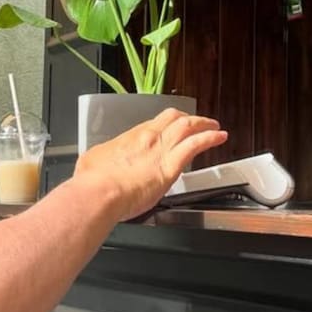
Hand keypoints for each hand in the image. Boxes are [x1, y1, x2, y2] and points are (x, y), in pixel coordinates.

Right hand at [73, 109, 226, 219]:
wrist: (99, 193)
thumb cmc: (93, 183)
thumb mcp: (92, 162)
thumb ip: (101, 159)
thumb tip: (98, 163)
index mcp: (129, 137)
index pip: (153, 124)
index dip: (165, 124)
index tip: (170, 128)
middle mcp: (147, 138)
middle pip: (172, 118)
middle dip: (186, 118)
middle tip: (195, 122)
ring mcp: (161, 149)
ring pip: (188, 126)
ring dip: (203, 124)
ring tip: (214, 126)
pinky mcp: (171, 166)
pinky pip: (196, 144)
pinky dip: (210, 138)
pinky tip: (219, 137)